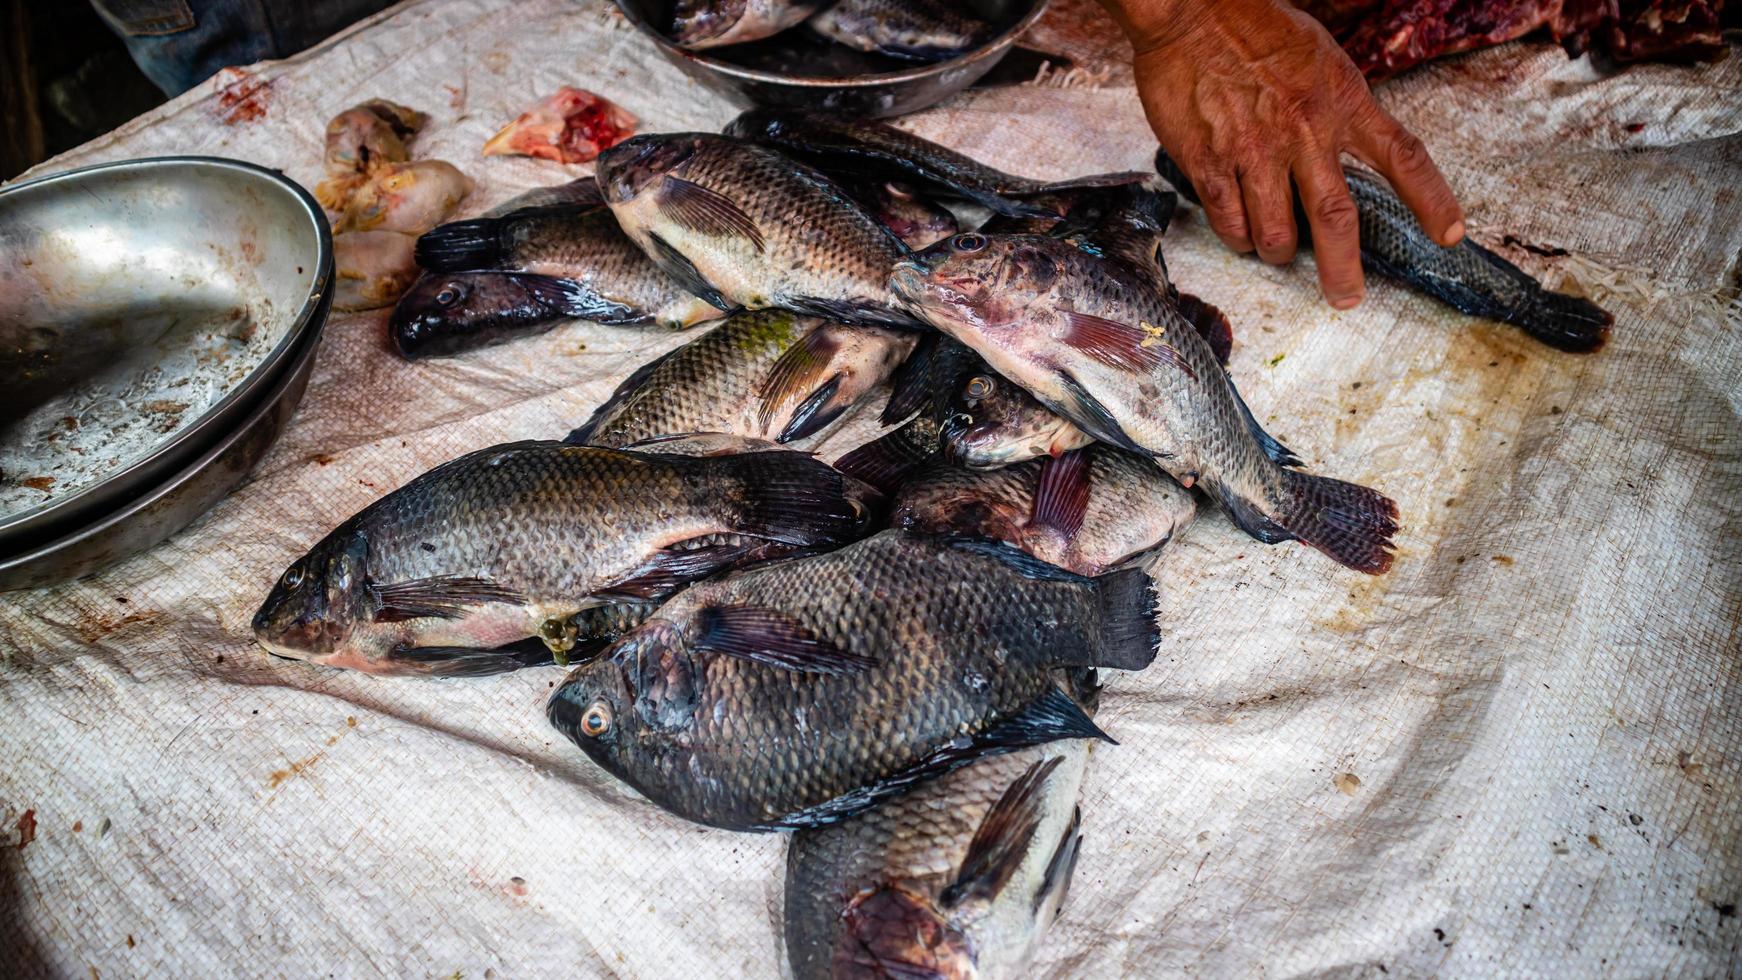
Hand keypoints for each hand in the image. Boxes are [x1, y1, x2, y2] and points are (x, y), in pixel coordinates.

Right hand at [1103, 0, 1464, 308]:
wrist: (1189, 12)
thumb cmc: (1251, 26)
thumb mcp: (1316, 56)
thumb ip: (1334, 104)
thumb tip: (1339, 149)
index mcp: (1341, 99)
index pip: (1402, 156)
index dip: (1431, 200)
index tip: (1450, 235)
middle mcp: (1306, 131)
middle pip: (1336, 219)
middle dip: (1342, 270)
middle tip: (1346, 298)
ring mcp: (1256, 151)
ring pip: (1275, 233)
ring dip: (1276, 251)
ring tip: (1275, 250)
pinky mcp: (1211, 163)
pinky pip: (1230, 222)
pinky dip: (1239, 237)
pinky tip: (1241, 235)